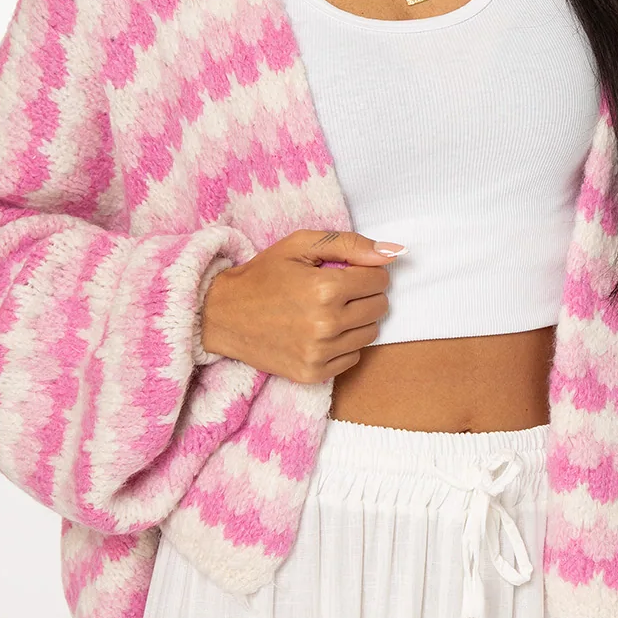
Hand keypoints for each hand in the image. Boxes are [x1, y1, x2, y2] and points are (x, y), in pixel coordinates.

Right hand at [199, 229, 402, 383]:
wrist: (222, 315)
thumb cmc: (263, 275)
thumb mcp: (300, 245)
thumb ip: (350, 244)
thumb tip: (394, 252)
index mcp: (325, 289)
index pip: (379, 280)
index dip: (364, 272)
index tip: (343, 271)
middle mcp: (326, 324)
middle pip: (379, 307)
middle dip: (363, 295)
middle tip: (335, 290)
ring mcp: (320, 353)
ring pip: (370, 333)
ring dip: (356, 320)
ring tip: (327, 310)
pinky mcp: (313, 373)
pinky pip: (353, 357)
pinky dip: (343, 344)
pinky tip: (319, 332)